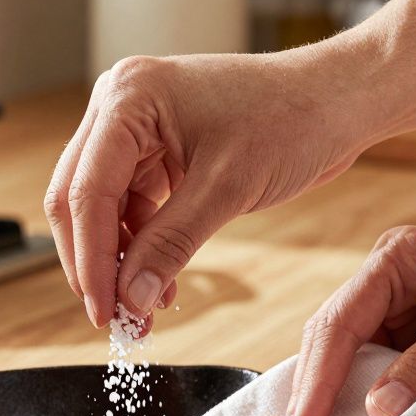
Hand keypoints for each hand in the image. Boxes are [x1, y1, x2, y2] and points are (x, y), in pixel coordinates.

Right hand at [45, 46, 372, 327]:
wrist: (337, 102)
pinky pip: (132, 208)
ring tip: (143, 310)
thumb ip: (170, 244)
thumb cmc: (293, 118)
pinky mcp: (156, 151)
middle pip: (79, 199)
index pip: (85, 190)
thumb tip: (128, 297)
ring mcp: (136, 128)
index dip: (89, 258)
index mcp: (128, 97)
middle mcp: (120, 105)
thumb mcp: (227, 187)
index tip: (103, 311)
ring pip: (101, 209)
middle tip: (115, 317)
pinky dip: (142, 248)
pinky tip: (159, 284)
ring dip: (119, 261)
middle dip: (97, 263)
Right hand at [278, 227, 415, 415]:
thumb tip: (380, 408)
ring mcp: (402, 317)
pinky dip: (372, 411)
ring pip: (352, 366)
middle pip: (334, 346)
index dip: (316, 381)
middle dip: (317, 396)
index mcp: (399, 258)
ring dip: (339, 407)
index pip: (340, 324)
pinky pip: (383, 381)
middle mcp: (390, 285)